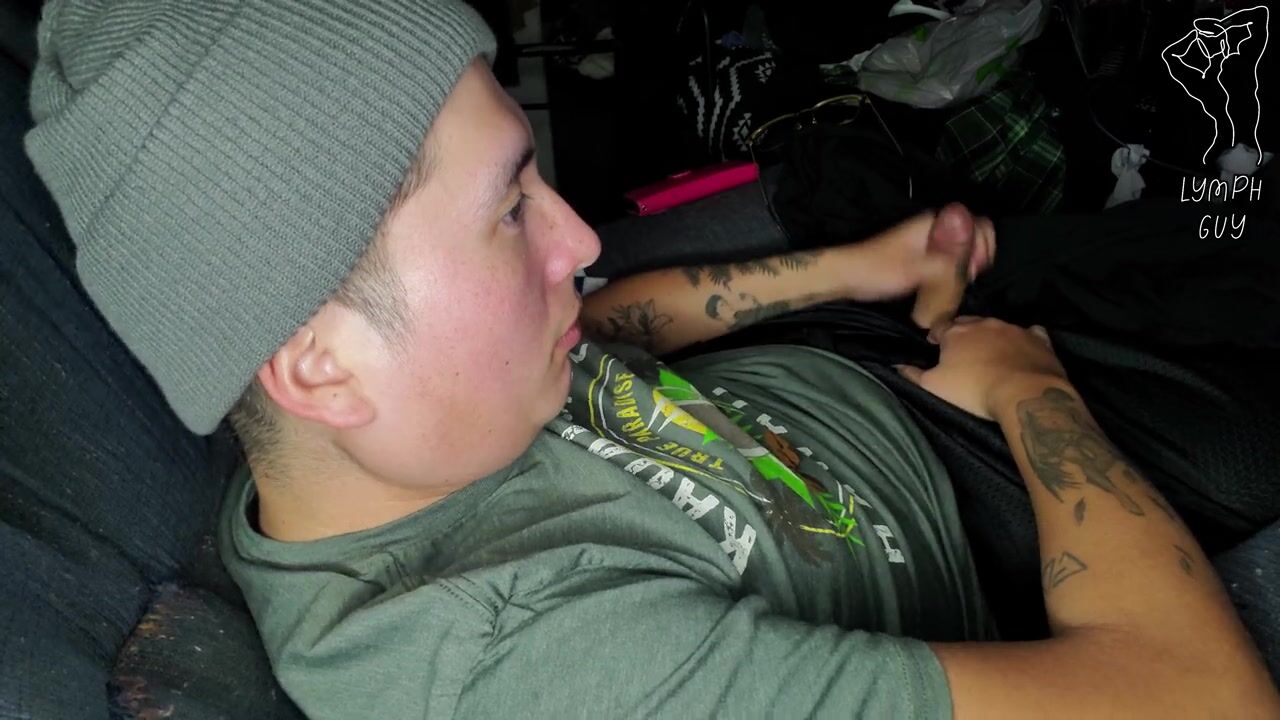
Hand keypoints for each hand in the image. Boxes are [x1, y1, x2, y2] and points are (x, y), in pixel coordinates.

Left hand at [843, 203, 995, 322]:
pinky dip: (953, 270)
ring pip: (962, 249)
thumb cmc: (876, 270)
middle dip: (977, 257)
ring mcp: (929, 239)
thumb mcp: (917, 269)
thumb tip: (974, 253)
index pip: (979, 224)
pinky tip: (949, 284)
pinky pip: (949, 258)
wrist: (848, 276)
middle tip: (968, 278)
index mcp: (935, 222)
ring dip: (965, 265)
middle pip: (973, 236)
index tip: (976, 268)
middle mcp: (934, 226)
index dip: (984, 246)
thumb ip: (949, 260)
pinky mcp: (923, 253)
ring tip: (960, 283)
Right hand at [895, 316, 1066, 419]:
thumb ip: (913, 374)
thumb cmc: (973, 389)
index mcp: (956, 332)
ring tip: (991, 354)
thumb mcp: (934, 386)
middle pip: (968, 322)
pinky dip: (1024, 339)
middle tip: (961, 350)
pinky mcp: (1038, 339)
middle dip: (963, 332)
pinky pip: (1030, 333)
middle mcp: (984, 323)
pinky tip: (1023, 349)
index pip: (940, 326)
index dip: (936, 336)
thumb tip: (896, 365)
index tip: (935, 346)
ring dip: (991, 336)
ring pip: (997, 326)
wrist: (1024, 393)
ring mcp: (1013, 329)